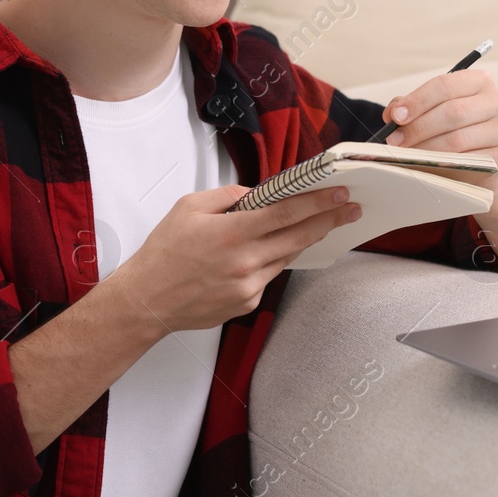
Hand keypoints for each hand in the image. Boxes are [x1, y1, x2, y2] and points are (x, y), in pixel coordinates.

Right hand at [110, 183, 362, 331]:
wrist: (147, 301)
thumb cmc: (164, 252)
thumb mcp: (188, 207)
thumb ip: (227, 197)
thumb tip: (256, 195)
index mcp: (231, 232)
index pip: (286, 213)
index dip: (317, 202)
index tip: (339, 194)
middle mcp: (245, 261)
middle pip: (298, 236)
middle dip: (328, 220)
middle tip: (350, 209)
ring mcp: (249, 286)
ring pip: (286, 256)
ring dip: (304, 239)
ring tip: (320, 224)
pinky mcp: (247, 302)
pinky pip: (269, 275)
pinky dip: (272, 260)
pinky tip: (268, 251)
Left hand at [381, 70, 497, 193]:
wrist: (481, 160)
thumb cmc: (452, 128)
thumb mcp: (432, 110)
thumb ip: (410, 106)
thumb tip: (392, 112)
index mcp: (479, 81)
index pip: (445, 85)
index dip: (417, 101)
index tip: (395, 116)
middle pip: (452, 112)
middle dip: (418, 127)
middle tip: (395, 140)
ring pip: (457, 139)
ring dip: (425, 148)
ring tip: (406, 153)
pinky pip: (466, 161)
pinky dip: (441, 164)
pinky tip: (426, 164)